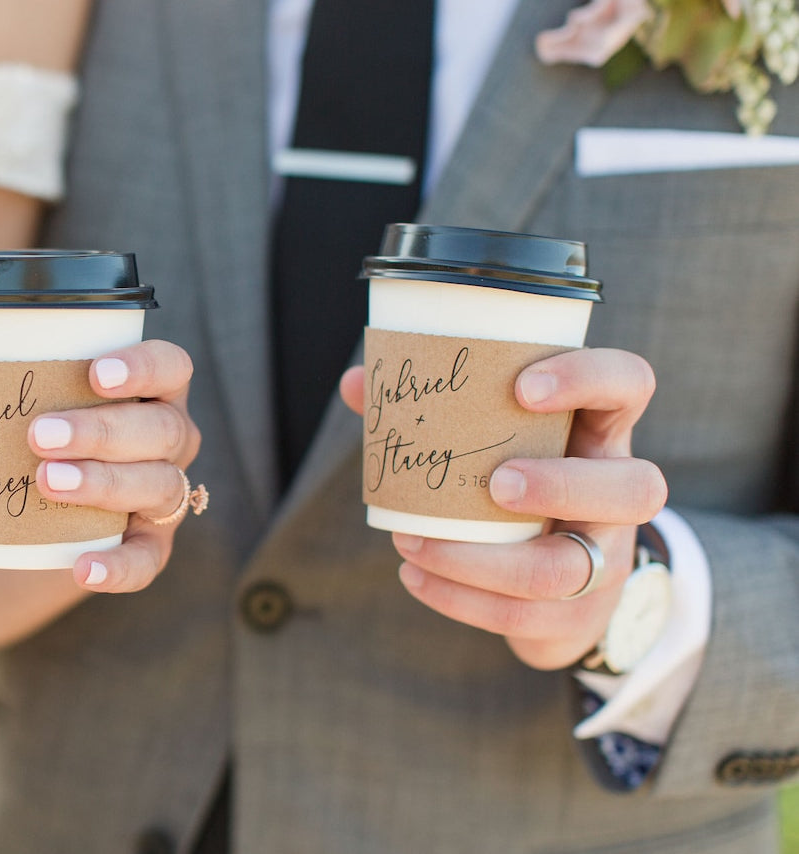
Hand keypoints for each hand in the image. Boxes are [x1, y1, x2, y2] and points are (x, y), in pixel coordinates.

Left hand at [0, 340, 200, 593]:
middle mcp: (169, 436)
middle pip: (162, 429)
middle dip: (102, 431)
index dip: (144, 367)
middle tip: (39, 436)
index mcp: (146, 389)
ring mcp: (165, 490)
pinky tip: (83, 568)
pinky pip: (149, 559)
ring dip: (104, 483)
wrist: (42, 499)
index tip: (95, 374)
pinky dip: (120, 566)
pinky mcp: (152, 542)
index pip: (169, 367)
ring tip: (47, 483)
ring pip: (160, 486)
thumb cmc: (29, 429)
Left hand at [339, 348, 667, 669]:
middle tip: (496, 484)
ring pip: (573, 568)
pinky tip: (414, 577)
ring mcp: (606, 558)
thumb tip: (357, 383)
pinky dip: (461, 599)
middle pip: (636, 488)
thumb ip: (428, 409)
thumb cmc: (514, 481)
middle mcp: (618, 495)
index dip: (590, 378)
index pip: (628, 385)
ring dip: (485, 561)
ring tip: (413, 541)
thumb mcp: (491, 442)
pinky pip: (527, 616)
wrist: (555, 585)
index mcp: (598, 432)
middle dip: (562, 485)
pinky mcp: (578, 614)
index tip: (523, 387)